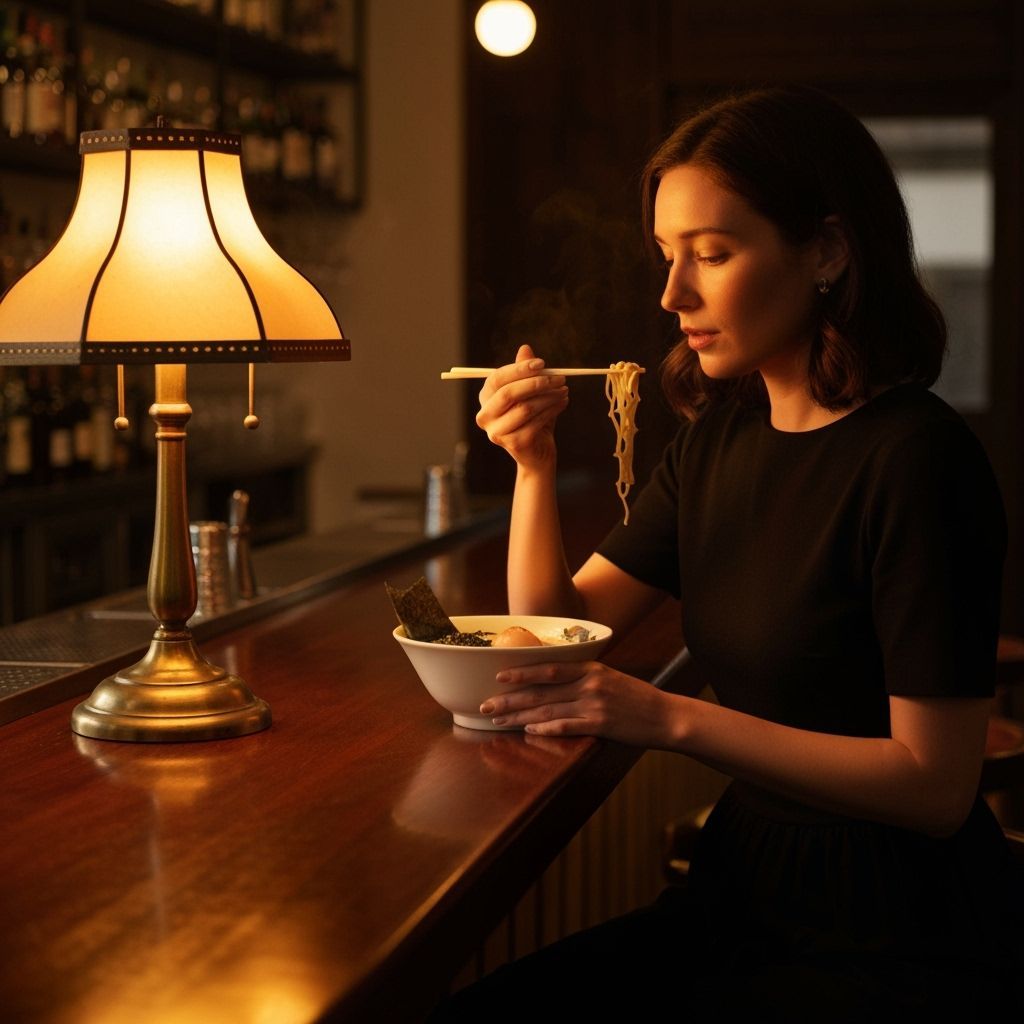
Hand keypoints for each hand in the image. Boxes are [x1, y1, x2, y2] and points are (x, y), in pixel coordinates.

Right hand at [476, 343, 568, 470]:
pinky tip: (563, 403)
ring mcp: (497, 432)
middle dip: (536, 383)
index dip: (519, 369)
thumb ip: (525, 372)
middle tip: (559, 377)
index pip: (497, 379)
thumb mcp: (529, 393)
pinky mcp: (514, 444)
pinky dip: (553, 410)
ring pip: (525, 408)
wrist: (537, 453)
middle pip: (508, 393)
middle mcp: (485, 416)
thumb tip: (525, 349)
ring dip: (549, 396)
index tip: (542, 363)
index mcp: (486, 399)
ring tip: (564, 390)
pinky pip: (536, 422)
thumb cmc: (532, 419)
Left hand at [479, 660, 674, 747]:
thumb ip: (582, 677)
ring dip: (520, 715)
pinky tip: (529, 729)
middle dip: (510, 698)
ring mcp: (595, 705)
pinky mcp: (600, 725)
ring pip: (548, 709)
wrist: (664, 715)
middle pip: (541, 690)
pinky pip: (567, 726)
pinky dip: (546, 728)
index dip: (521, 671)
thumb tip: (551, 680)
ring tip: (498, 719)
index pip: (548, 668)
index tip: (498, 675)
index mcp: (590, 668)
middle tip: (486, 703)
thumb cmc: (634, 697)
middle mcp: (590, 684)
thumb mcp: (609, 677)